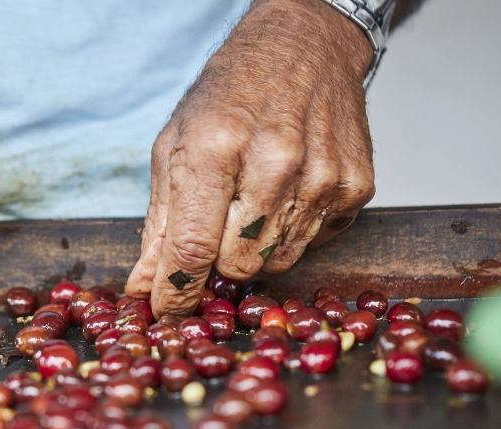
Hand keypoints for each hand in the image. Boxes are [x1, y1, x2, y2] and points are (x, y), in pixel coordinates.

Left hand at [125, 0, 375, 317]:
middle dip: (218, 261)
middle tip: (216, 226)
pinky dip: (293, 231)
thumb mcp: (175, 144)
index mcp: (214, 148)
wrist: (304, 46)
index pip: (192, 247)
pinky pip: (314, 244)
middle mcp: (273, 164)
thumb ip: (159, 223)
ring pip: (276, 262)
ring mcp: (322, 177)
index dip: (175, 291)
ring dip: (256, 247)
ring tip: (253, 199)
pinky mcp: (356, 187)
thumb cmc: (231, 93)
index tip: (164, 310)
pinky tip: (287, 191)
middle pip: (236, 266)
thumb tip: (144, 287)